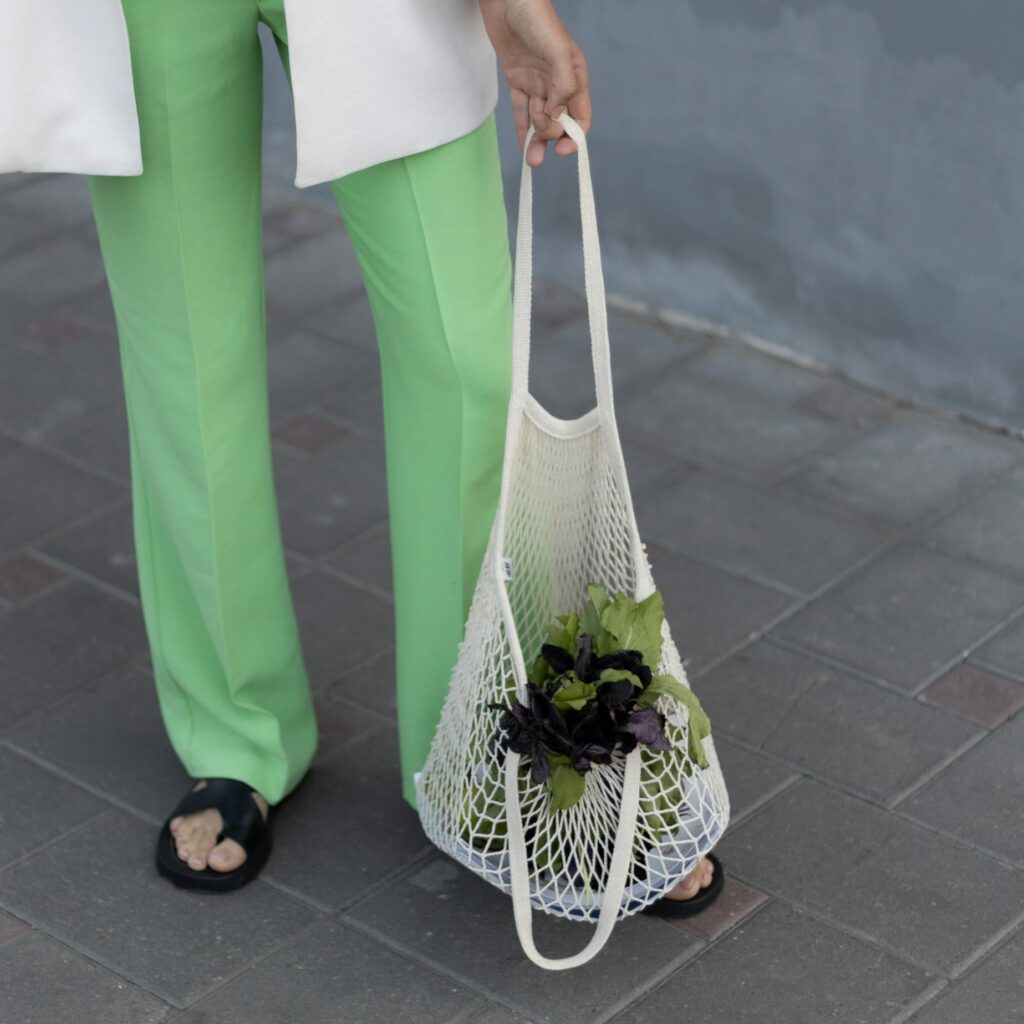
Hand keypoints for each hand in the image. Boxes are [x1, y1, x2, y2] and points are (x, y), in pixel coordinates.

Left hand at [478, 0, 590, 166]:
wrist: (507, 0)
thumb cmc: (536, 19)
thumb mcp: (557, 52)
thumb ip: (563, 86)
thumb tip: (558, 116)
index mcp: (574, 77)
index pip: (581, 116)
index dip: (575, 136)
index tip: (563, 150)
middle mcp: (557, 83)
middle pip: (559, 122)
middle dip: (550, 135)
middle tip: (538, 135)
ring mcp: (537, 83)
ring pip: (539, 120)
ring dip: (536, 142)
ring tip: (532, 161)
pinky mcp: (518, 80)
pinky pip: (521, 111)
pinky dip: (522, 129)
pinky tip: (523, 145)